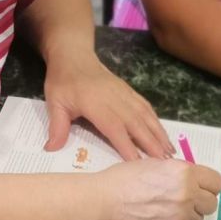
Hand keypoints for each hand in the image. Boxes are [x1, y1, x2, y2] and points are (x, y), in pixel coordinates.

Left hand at [44, 53, 171, 159]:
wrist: (74, 54)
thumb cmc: (62, 80)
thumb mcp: (54, 102)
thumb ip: (56, 127)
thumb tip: (51, 149)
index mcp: (96, 104)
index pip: (114, 128)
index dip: (127, 146)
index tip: (138, 164)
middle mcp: (115, 99)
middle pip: (136, 123)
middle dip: (151, 144)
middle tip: (165, 163)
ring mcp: (124, 94)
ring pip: (145, 115)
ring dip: (158, 133)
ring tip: (170, 152)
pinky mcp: (128, 91)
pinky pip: (145, 107)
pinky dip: (156, 121)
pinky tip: (162, 132)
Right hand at [96, 159, 220, 219]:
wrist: (104, 202)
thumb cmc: (125, 178)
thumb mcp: (156, 164)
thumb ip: (179, 171)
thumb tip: (193, 178)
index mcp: (185, 173)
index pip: (217, 182)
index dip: (208, 184)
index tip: (201, 186)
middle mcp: (188, 195)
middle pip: (212, 203)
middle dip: (200, 201)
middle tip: (184, 200)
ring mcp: (181, 217)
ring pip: (199, 219)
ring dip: (188, 216)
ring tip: (168, 210)